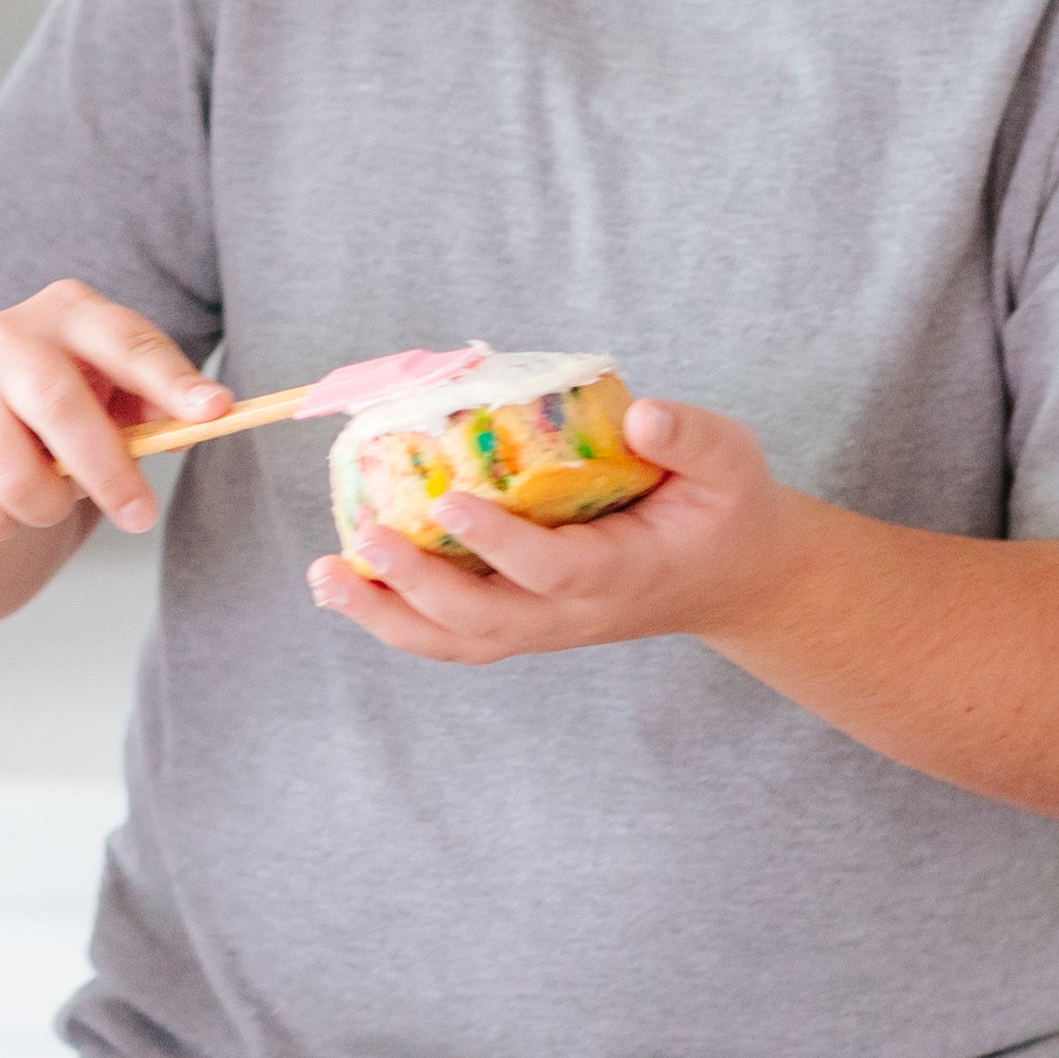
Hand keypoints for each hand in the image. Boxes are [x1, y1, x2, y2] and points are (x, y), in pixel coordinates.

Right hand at [0, 285, 226, 547]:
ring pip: (11, 472)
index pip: (127, 341)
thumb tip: (205, 417)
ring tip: (49, 501)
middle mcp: (7, 334)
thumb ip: (153, 406)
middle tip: (141, 516)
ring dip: (45, 507)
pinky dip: (0, 524)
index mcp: (70, 314)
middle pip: (58, 403)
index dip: (172, 379)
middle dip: (106, 470)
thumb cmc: (50, 410)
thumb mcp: (106, 393)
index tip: (215, 411)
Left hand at [304, 393, 811, 670]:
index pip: (552, 570)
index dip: (498, 541)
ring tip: (325, 577)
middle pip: (486, 622)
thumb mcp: (732, 462)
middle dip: (418, 585)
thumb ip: (694, 438)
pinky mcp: (523, 622)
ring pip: (458, 642)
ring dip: (388, 616)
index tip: (448, 498)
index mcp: (624, 574)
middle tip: (364, 535)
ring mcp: (546, 627)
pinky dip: (396, 618)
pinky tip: (346, 584)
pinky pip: (453, 634)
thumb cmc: (724, 508)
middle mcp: (576, 615)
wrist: (733, 575)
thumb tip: (642, 415)